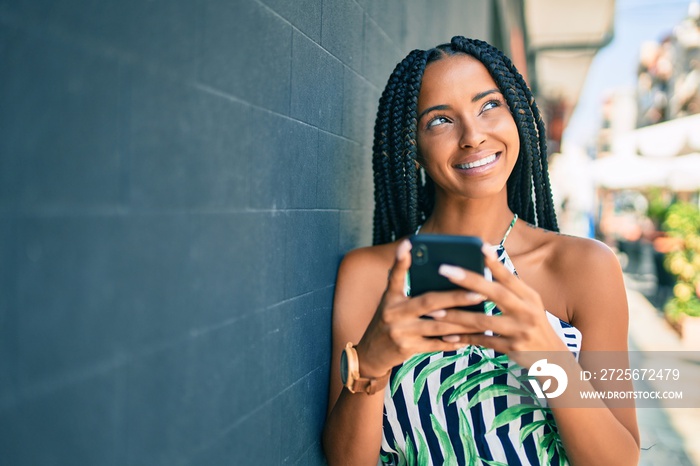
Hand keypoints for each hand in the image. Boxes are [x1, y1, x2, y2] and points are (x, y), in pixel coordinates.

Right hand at [354, 239, 486, 376]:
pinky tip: (469, 339)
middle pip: (428, 301)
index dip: (401, 260)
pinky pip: (436, 344)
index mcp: (390, 297)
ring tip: (482, 317)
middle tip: (479, 292)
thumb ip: (407, 290)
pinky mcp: (407, 348)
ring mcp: (400, 331)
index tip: (409, 244)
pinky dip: (453, 342)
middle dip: (456, 297)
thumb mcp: (391, 303)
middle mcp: (392, 312)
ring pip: (437, 325)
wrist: (371, 353)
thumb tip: (439, 276)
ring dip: (462, 322)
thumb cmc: (389, 322)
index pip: (395, 276)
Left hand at [433, 243, 567, 367]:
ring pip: (482, 321)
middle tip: (444, 270)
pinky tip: (446, 335)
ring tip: (434, 310)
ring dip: (456, 316)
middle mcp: (526, 311)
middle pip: (495, 293)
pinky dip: (463, 338)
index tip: (479, 246)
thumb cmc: (532, 323)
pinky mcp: (511, 348)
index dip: (494, 262)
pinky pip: (482, 342)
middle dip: (468, 280)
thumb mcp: (529, 303)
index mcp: (529, 296)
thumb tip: (486, 258)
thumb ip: (509, 287)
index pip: (509, 276)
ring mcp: (519, 331)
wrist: (552, 358)